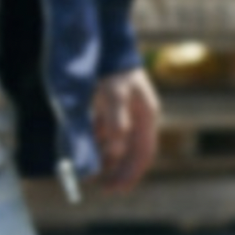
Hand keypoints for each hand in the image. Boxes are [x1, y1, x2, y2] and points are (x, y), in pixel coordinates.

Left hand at [91, 68, 160, 193]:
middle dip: (119, 172)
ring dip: (107, 160)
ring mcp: (126, 113)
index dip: (131, 173)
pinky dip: (98, 144)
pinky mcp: (112, 107)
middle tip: (105, 189)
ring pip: (118, 144)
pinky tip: (87, 151)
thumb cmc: (114, 70)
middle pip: (131, 153)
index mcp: (147, 117)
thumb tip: (116, 143)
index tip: (118, 189)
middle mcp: (139, 118)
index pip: (143, 154)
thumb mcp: (114, 93)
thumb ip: (115, 117)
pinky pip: (107, 132)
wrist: (108, 46)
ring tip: (93, 175)